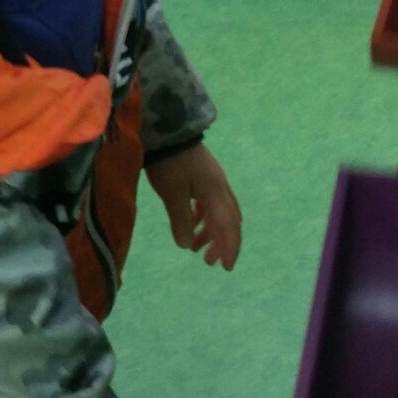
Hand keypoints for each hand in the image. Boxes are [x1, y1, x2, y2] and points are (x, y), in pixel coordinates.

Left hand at [147, 142, 242, 269]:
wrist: (168, 130)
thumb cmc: (170, 163)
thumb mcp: (172, 194)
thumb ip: (181, 220)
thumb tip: (185, 245)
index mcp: (216, 194)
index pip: (229, 227)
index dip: (229, 248)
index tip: (226, 267)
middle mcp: (220, 189)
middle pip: (229, 221)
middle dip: (222, 243)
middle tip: (209, 262)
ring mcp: (212, 182)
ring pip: (218, 213)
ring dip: (210, 232)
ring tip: (195, 249)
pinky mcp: (203, 177)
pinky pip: (208, 204)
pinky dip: (202, 219)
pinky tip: (189, 226)